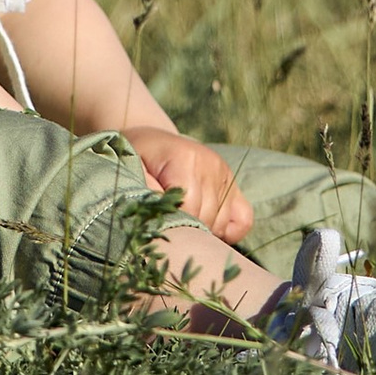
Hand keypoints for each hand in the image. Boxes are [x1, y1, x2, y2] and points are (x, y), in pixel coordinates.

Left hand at [127, 128, 252, 244]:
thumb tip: (161, 214)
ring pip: (220, 223)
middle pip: (205, 217)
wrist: (153, 143)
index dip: (172, 222)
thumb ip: (144, 192)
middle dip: (185, 230)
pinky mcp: (232, 184)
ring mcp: (224, 173)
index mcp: (184, 157)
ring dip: (201, 232)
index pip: (188, 207)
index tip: (157, 224)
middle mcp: (210, 163)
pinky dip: (229, 232)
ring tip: (181, 222)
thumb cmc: (138, 160)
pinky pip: (243, 220)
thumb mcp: (132, 170)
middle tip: (167, 226)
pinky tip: (208, 228)